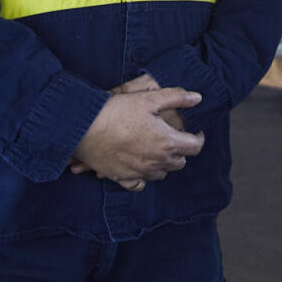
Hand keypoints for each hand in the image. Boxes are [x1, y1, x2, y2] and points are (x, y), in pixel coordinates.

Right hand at [72, 87, 204, 184]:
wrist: (83, 128)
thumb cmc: (117, 111)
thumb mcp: (149, 98)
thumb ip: (177, 98)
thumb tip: (198, 98)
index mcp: (167, 142)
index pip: (195, 147)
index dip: (198, 138)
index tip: (195, 132)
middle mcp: (156, 161)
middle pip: (179, 162)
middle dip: (181, 151)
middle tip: (173, 138)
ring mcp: (139, 172)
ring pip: (161, 174)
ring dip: (163, 163)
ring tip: (156, 149)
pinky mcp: (121, 178)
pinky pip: (139, 184)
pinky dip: (143, 177)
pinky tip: (139, 165)